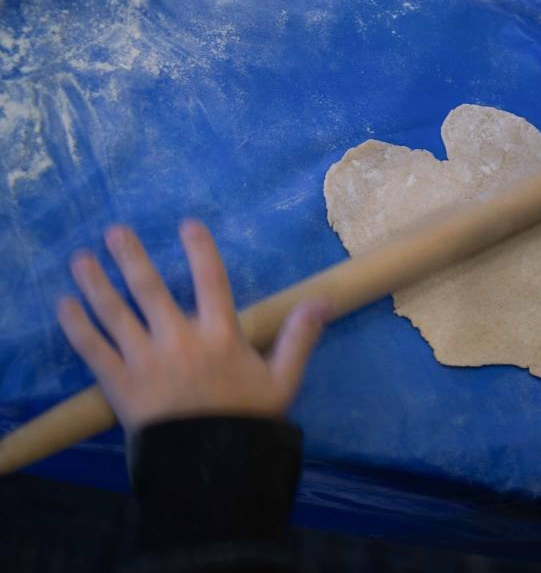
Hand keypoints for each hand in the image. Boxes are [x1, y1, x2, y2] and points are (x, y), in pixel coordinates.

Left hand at [56, 219, 329, 431]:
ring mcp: (145, 361)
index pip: (211, 280)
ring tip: (81, 259)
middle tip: (115, 231)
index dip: (200, 249)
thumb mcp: (284, 381)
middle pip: (150, 289)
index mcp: (220, 336)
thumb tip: (324, 300)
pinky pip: (93, 349)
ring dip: (96, 283)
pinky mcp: (119, 384)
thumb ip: (300, 337)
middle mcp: (179, 340)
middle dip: (130, 257)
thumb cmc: (248, 421)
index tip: (187, 224)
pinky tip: (64, 305)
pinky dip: (77, 326)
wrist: (211, 467)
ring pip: (115, 313)